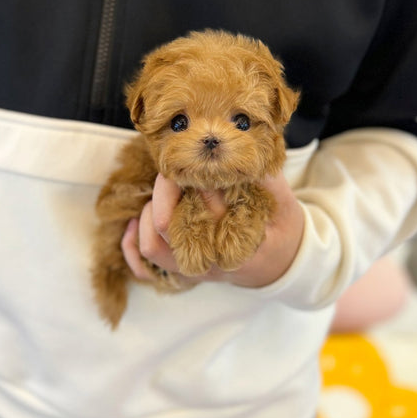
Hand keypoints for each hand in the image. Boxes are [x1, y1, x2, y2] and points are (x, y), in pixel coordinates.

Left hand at [121, 172, 304, 287]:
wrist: (280, 263)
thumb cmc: (281, 227)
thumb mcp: (283, 200)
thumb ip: (265, 176)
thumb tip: (243, 145)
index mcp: (240, 240)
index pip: (207, 206)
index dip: (194, 177)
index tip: (193, 155)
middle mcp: (213, 258)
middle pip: (170, 223)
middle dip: (165, 187)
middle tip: (173, 166)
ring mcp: (196, 269)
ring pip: (154, 245)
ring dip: (148, 212)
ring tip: (163, 191)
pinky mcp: (183, 272)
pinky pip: (146, 265)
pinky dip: (133, 244)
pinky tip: (132, 224)